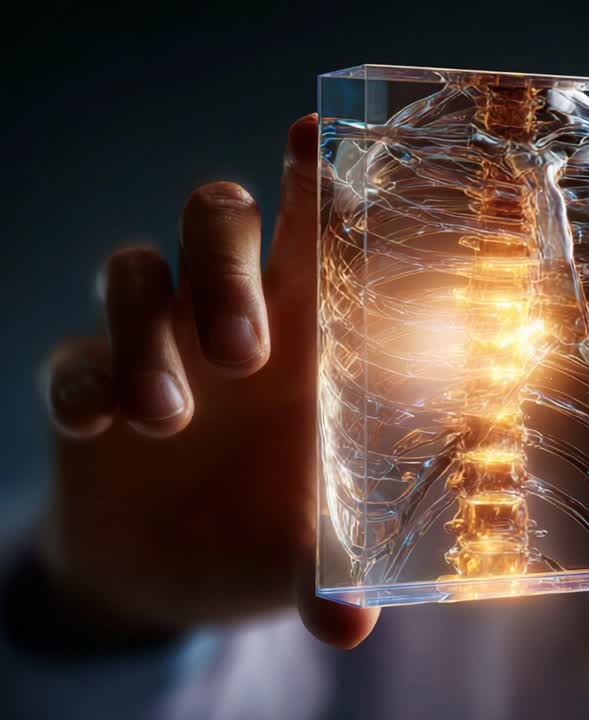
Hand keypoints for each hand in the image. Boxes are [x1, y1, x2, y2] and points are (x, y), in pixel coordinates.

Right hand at [36, 115, 377, 648]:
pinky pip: (72, 355)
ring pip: (136, 270)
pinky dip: (83, 378)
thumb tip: (350, 622)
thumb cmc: (272, 527)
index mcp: (313, 332)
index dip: (315, 175)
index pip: (317, 230)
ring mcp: (158, 344)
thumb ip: (333, 568)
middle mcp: (235, 317)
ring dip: (149, 330)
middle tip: (245, 354)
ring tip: (166, 415)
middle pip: (219, 224)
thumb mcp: (312, 545)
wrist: (179, 574)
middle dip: (225, 266)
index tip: (313, 133)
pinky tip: (100, 423)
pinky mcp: (90, 386)